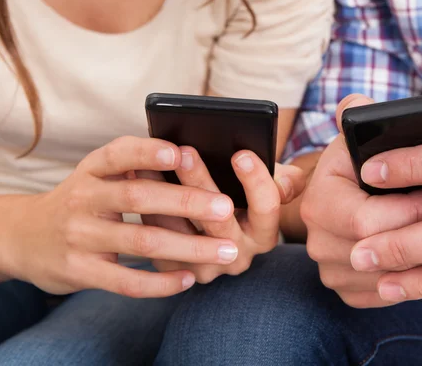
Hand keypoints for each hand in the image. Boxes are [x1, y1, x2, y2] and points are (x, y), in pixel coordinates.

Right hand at [0, 137, 239, 297]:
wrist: (25, 237)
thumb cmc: (81, 201)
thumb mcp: (95, 176)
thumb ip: (131, 166)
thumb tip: (188, 155)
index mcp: (91, 170)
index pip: (118, 154)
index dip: (148, 152)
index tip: (180, 152)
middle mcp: (83, 199)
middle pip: (138, 198)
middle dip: (186, 203)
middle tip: (225, 207)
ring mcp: (80, 236)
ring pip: (141, 241)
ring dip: (189, 247)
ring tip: (227, 250)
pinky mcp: (80, 271)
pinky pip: (126, 281)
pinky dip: (160, 282)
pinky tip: (188, 279)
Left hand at [143, 146, 305, 282]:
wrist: (216, 234)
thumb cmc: (245, 199)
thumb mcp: (270, 187)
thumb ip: (284, 180)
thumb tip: (285, 179)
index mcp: (264, 234)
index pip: (267, 208)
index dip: (256, 181)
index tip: (240, 154)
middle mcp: (238, 257)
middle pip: (219, 220)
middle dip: (201, 182)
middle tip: (186, 151)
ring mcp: (206, 268)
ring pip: (181, 232)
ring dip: (163, 194)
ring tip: (149, 161)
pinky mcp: (175, 271)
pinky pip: (158, 242)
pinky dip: (146, 210)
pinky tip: (136, 182)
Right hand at [301, 95, 421, 307]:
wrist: (351, 193)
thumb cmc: (366, 161)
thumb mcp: (365, 133)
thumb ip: (369, 113)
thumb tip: (371, 107)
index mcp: (319, 196)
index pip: (365, 219)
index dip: (413, 210)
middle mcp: (316, 235)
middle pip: (377, 254)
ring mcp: (329, 265)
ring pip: (386, 279)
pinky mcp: (346, 287)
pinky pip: (385, 295)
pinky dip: (415, 282)